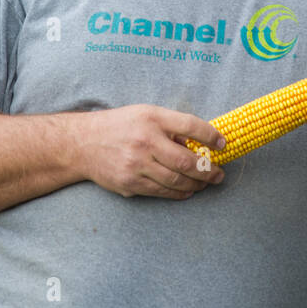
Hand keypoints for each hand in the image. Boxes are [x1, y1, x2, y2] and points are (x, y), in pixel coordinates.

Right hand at [77, 104, 226, 198]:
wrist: (83, 144)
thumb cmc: (119, 126)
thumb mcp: (145, 114)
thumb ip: (170, 125)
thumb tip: (198, 143)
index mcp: (152, 119)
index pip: (190, 126)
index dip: (211, 136)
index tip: (223, 144)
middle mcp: (145, 141)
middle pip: (187, 161)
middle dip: (208, 170)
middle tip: (219, 174)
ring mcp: (137, 165)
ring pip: (177, 181)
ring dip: (196, 185)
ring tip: (205, 183)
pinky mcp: (130, 184)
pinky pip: (161, 192)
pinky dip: (179, 193)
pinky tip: (187, 191)